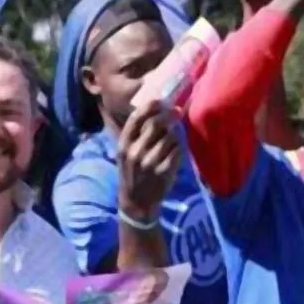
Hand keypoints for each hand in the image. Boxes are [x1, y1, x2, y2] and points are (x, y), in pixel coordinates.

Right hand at [117, 101, 181, 219]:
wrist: (136, 202)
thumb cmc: (132, 173)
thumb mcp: (126, 153)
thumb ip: (136, 135)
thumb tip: (156, 112)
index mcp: (123, 144)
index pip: (137, 118)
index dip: (151, 106)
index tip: (161, 101)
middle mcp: (135, 151)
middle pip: (156, 124)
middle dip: (169, 115)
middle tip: (177, 112)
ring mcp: (150, 162)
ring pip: (170, 136)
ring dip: (175, 133)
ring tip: (174, 136)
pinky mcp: (164, 171)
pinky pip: (178, 150)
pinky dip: (180, 147)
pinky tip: (176, 150)